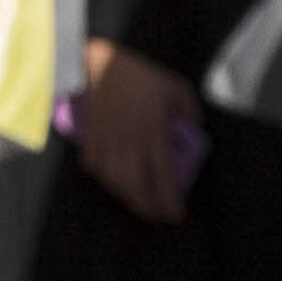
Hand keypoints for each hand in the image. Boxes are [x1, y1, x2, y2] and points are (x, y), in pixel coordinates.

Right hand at [76, 41, 202, 225]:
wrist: (96, 64)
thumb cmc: (138, 74)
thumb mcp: (175, 86)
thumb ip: (188, 110)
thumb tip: (191, 129)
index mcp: (152, 134)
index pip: (163, 177)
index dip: (170, 200)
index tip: (176, 213)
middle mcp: (128, 145)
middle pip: (136, 188)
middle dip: (147, 208)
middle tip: (156, 216)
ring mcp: (106, 144)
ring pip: (114, 182)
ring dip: (126, 197)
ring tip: (137, 202)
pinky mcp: (90, 139)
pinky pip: (95, 167)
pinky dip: (104, 177)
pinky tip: (112, 179)